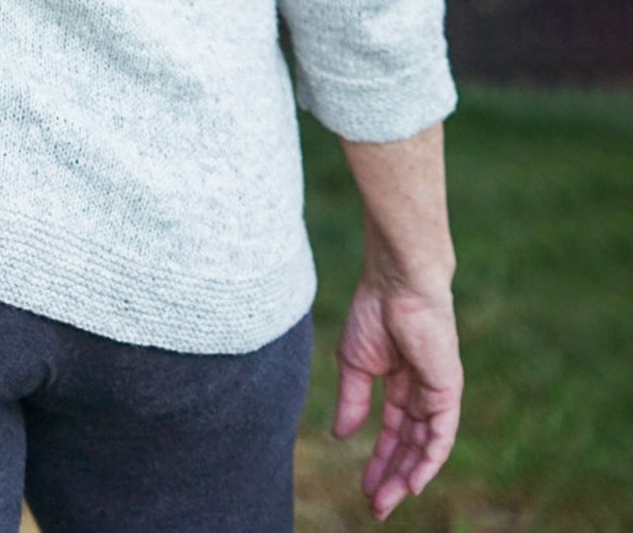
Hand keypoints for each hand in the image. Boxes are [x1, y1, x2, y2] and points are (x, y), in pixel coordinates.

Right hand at [333, 269, 462, 519]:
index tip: (365, 489)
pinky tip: (414, 482)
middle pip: (408, 445)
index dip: (379, 461)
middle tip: (375, 506)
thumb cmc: (373, 311)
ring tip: (386, 500)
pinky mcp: (447, 390)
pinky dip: (428, 460)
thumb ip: (352, 400)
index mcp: (399, 382)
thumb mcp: (354, 363)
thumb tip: (341, 437)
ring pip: (424, 446)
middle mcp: (421, 392)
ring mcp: (436, 392)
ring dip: (407, 476)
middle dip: (391, 476)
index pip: (392, 432)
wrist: (396, 282)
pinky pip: (440, 434)